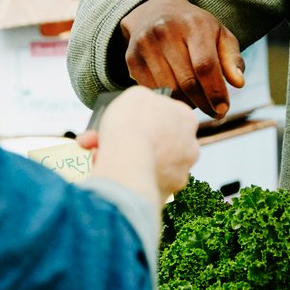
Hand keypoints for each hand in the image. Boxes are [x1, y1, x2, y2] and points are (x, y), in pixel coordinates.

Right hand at [84, 88, 202, 200]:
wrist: (127, 162)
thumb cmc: (131, 125)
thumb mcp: (134, 96)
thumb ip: (142, 101)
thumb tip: (141, 108)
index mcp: (185, 119)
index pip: (165, 116)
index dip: (140, 118)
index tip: (123, 120)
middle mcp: (189, 146)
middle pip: (156, 142)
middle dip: (128, 140)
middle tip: (102, 140)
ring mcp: (179, 172)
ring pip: (147, 164)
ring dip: (123, 159)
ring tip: (99, 157)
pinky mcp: (166, 193)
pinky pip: (142, 184)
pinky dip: (126, 179)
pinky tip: (109, 174)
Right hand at [118, 0, 246, 119]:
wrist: (152, 11)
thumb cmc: (193, 27)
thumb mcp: (218, 34)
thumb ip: (232, 58)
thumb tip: (238, 83)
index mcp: (193, 25)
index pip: (205, 66)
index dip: (215, 92)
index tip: (223, 109)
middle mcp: (166, 32)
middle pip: (187, 82)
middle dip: (203, 103)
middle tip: (213, 113)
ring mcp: (146, 44)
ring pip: (168, 89)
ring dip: (185, 103)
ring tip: (196, 103)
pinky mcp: (131, 57)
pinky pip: (152, 89)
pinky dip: (166, 98)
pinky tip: (176, 96)